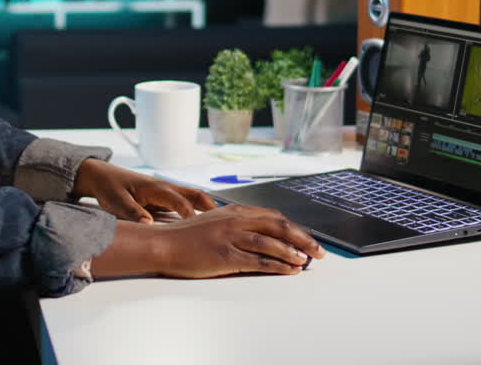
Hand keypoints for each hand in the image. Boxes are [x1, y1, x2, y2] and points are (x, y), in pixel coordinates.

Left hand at [71, 158, 215, 222]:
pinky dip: (196, 209)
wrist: (102, 176)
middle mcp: (165, 187)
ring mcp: (165, 191)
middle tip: (225, 220)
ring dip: (206, 207)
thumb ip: (132, 213)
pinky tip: (201, 222)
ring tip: (221, 222)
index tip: (201, 229)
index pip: (180, 201)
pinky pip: (184, 202)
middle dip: (210, 206)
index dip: (191, 215)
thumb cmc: (109, 188)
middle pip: (195, 194)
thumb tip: (148, 225)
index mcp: (156, 188)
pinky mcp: (163, 197)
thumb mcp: (117, 202)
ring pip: (192, 196)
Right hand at [151, 205, 325, 277]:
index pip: (273, 217)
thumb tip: (259, 233)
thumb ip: (235, 224)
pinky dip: (277, 265)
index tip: (307, 238)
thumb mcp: (213, 222)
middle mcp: (235, 220)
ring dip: (293, 252)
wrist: (162, 244)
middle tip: (318, 251)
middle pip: (278, 226)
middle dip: (302, 238)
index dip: (294, 228)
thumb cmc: (185, 237)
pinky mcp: (225, 256)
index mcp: (234, 211)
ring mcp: (230, 237)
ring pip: (271, 242)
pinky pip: (258, 261)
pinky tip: (289, 269)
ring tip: (306, 261)